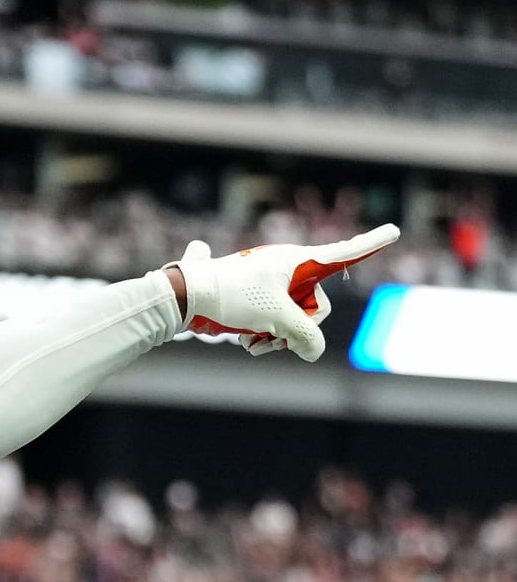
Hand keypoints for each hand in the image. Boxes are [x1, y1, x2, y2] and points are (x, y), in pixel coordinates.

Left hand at [166, 224, 399, 360]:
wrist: (186, 296)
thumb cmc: (233, 296)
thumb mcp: (277, 318)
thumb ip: (305, 336)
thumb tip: (312, 351)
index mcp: (299, 261)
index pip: (344, 254)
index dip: (371, 244)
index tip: (395, 230)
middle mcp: (288, 269)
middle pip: (315, 307)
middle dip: (296, 329)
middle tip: (273, 338)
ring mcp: (270, 283)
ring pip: (291, 319)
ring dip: (275, 337)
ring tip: (253, 341)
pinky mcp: (253, 296)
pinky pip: (270, 320)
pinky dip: (261, 333)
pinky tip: (243, 337)